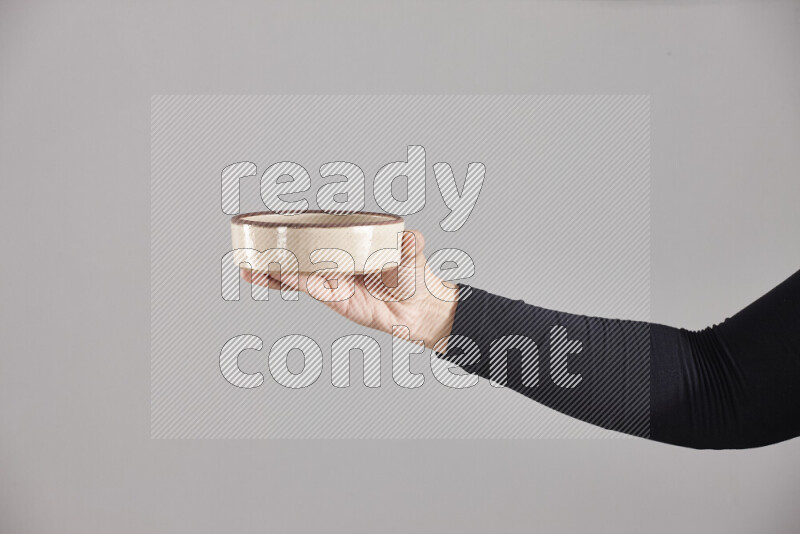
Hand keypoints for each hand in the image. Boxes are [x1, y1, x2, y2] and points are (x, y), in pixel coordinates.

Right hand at [240, 230, 458, 349]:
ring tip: (248, 266)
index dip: (298, 230)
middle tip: (249, 247)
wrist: (420, 309)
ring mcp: (333, 279)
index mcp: (351, 244)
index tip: (274, 224)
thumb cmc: (415, 276)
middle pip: (301, 253)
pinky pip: (308, 288)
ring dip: (273, 270)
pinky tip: (270, 279)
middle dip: (275, 250)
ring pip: (297, 272)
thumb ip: (411, 245)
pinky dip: (289, 284)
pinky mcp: (334, 298)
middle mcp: (337, 260)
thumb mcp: (413, 255)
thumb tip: (413, 237)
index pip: (321, 234)